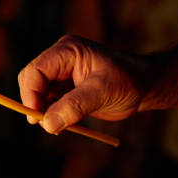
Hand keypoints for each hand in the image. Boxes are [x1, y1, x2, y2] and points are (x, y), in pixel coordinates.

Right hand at [18, 35, 145, 133]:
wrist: (147, 86)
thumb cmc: (129, 81)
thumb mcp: (102, 92)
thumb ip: (74, 106)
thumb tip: (47, 124)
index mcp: (67, 51)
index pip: (35, 71)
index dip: (31, 94)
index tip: (37, 118)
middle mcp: (60, 59)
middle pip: (31, 80)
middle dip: (35, 103)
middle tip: (45, 124)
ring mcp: (61, 73)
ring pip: (37, 93)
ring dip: (43, 111)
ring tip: (58, 126)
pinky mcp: (65, 88)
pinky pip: (47, 102)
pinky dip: (51, 114)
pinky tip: (63, 123)